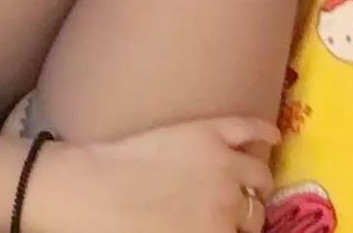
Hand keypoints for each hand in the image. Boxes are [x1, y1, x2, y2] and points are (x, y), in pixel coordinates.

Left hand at [26, 116, 278, 232]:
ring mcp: (224, 164)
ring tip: (251, 186)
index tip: (231, 232)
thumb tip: (215, 232)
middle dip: (246, 220)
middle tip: (233, 220)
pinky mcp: (211, 132)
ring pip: (260, 176)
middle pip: (255, 216)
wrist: (80, 195)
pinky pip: (251, 129)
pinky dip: (266, 133)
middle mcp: (230, 206)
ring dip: (258, 184)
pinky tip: (272, 138)